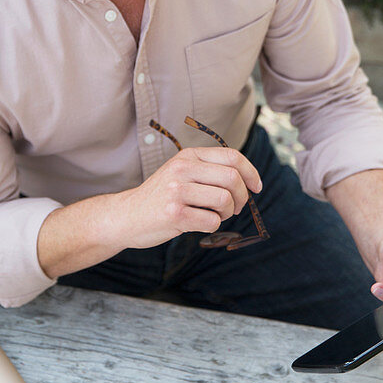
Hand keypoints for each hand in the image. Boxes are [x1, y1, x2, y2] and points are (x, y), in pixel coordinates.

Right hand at [117, 146, 262, 250]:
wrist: (126, 216)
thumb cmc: (161, 197)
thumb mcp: (181, 173)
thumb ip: (209, 171)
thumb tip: (249, 181)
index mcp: (188, 156)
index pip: (232, 157)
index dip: (251, 173)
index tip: (256, 188)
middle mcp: (182, 169)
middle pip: (232, 179)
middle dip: (241, 197)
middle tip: (233, 208)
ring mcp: (176, 191)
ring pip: (224, 200)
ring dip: (226, 213)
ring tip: (214, 216)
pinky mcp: (173, 214)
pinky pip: (211, 221)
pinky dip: (212, 226)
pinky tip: (198, 224)